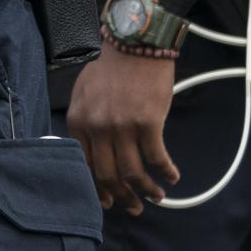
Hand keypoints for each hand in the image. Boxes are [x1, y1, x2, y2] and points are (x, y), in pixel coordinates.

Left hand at [67, 41, 180, 214]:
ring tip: (157, 197)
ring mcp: (121, 126)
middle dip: (122, 197)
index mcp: (78, 121)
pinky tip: (172, 176)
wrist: (134, 42)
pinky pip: (156, 158)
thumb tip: (96, 152)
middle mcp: (96, 127)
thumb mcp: (85, 94)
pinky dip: (166, 172)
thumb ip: (86, 122)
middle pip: (108, 175)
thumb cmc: (111, 66)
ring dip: (146, 191)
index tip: (108, 201)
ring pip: (133, 173)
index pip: (84, 165)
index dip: (98, 188)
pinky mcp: (147, 123)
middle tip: (134, 208)